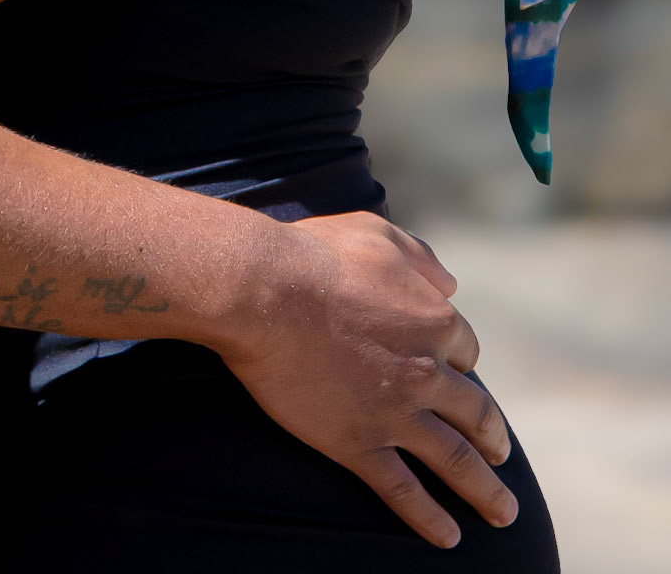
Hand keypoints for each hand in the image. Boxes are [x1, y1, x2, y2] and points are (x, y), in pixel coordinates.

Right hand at [219, 211, 514, 549]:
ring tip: (504, 514)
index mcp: (434, 321)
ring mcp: (396, 413)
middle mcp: (427, 373)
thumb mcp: (377, 233)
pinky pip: (404, 490)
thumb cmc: (314, 254)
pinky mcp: (359, 443)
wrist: (265, 291)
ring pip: (455, 461)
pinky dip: (429, 517)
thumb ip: (419, 256)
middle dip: (493, 438)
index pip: (465, 352)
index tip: (456, 376)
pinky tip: (448, 537)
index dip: (461, 364)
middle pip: (476, 414)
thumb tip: (450, 282)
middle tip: (501, 455)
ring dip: (485, 491)